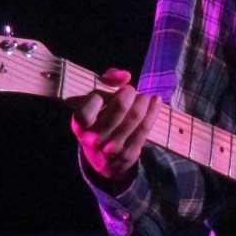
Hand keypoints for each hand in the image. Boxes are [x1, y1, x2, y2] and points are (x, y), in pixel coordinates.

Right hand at [71, 68, 162, 187]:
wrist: (101, 159)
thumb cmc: (99, 120)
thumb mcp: (95, 102)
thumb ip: (108, 81)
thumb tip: (125, 75)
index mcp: (80, 126)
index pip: (86, 111)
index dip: (97, 97)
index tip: (106, 94)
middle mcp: (94, 139)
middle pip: (121, 106)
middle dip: (130, 92)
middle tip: (130, 91)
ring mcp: (113, 148)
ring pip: (136, 115)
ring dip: (143, 100)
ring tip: (143, 97)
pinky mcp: (129, 154)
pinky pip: (145, 127)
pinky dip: (153, 110)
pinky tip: (156, 101)